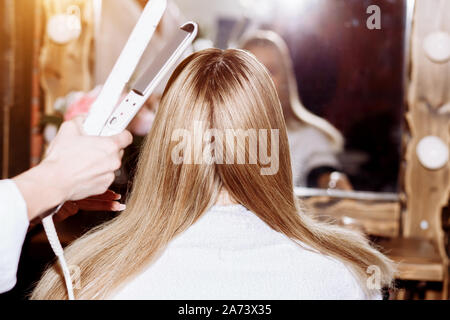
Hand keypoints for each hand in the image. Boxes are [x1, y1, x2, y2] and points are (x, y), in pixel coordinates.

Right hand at [14, 117, 132, 220]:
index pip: (127, 136)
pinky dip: (97, 173)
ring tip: (85, 159)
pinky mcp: (104, 186)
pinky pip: (104, 176)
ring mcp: (110, 175)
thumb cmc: (62, 157)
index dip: (120, 133)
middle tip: (93, 145)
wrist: (54, 182)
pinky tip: (84, 171)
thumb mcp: (69, 129)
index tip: (114, 132)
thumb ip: (82, 120)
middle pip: (118, 151)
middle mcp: (114, 161)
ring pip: (111, 164)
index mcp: (110, 146)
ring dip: (102, 161)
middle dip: (107, 147)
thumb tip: (86, 118)